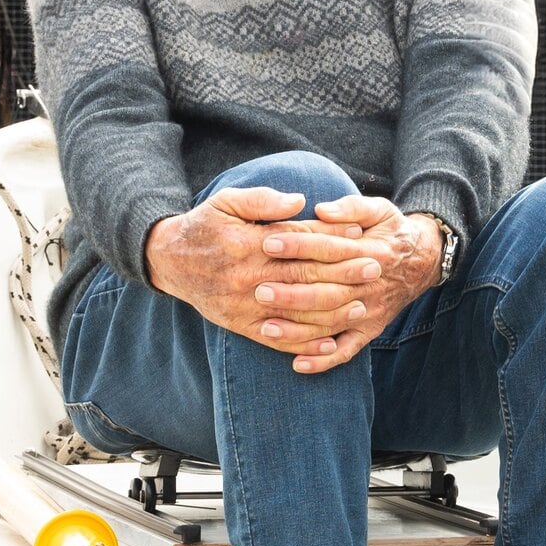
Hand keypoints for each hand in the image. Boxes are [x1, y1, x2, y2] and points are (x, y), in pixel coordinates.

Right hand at [144, 186, 376, 354]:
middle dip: (344, 273)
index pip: (299, 241)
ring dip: (332, 312)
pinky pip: (277, 339)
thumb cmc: (206, 226)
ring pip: (296, 313)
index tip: (362, 233)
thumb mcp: (227, 202)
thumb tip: (301, 202)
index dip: (332, 236)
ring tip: (362, 306)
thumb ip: (263, 201)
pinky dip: (305, 344)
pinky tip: (331, 344)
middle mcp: (247, 277)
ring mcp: (244, 306)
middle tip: (375, 268)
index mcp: (247, 243)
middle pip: (304, 277)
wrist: (170, 261)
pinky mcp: (241, 325)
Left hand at [258, 196, 443, 372]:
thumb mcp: (379, 209)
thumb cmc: (390, 231)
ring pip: (331, 323)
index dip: (299, 245)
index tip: (269, 242)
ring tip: (267, 328)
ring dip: (299, 330)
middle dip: (292, 293)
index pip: (329, 248)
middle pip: (327, 291)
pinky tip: (297, 364)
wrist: (423, 261)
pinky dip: (323, 361)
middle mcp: (368, 285)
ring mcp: (369, 311)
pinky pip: (346, 350)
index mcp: (370, 252)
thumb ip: (351, 207)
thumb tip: (321, 210)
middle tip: (260, 290)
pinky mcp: (370, 330)